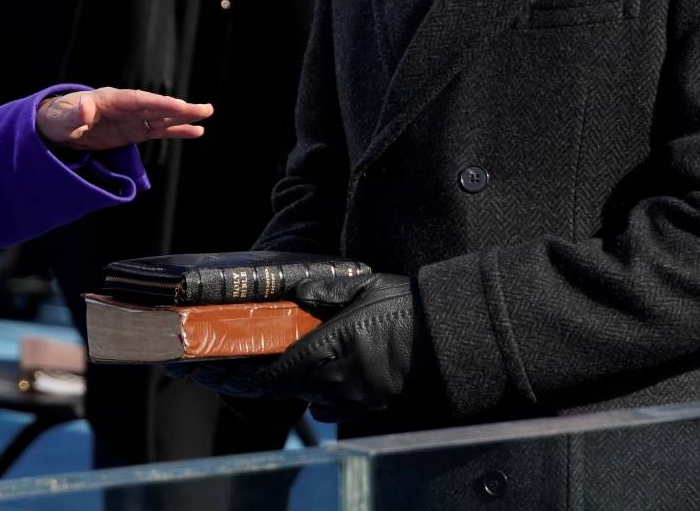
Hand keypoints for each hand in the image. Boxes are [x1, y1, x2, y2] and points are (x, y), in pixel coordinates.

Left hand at [35, 88, 211, 150]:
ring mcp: (128, 119)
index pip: (138, 101)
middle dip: (179, 108)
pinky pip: (156, 131)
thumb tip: (85, 107)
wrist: (53, 126)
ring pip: (160, 118)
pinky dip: (174, 131)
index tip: (179, 106)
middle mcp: (123, 107)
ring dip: (183, 118)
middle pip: (155, 106)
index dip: (158, 104)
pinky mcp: (130, 132)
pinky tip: (194, 132)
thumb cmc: (54, 118)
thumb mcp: (59, 118)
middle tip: (205, 109)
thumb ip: (73, 114)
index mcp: (108, 99)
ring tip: (207, 115)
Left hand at [244, 272, 431, 421]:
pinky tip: (318, 398)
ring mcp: (362, 391)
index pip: (291, 365)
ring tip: (288, 384)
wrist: (449, 335)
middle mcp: (346, 371)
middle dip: (277, 385)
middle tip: (261, 382)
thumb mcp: (366, 286)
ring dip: (299, 393)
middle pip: (298, 386)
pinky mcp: (378, 404)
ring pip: (316, 400)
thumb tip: (297, 293)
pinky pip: (340, 413)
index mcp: (338, 340)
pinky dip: (323, 407)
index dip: (267, 375)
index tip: (251, 378)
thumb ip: (328, 290)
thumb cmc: (406, 306)